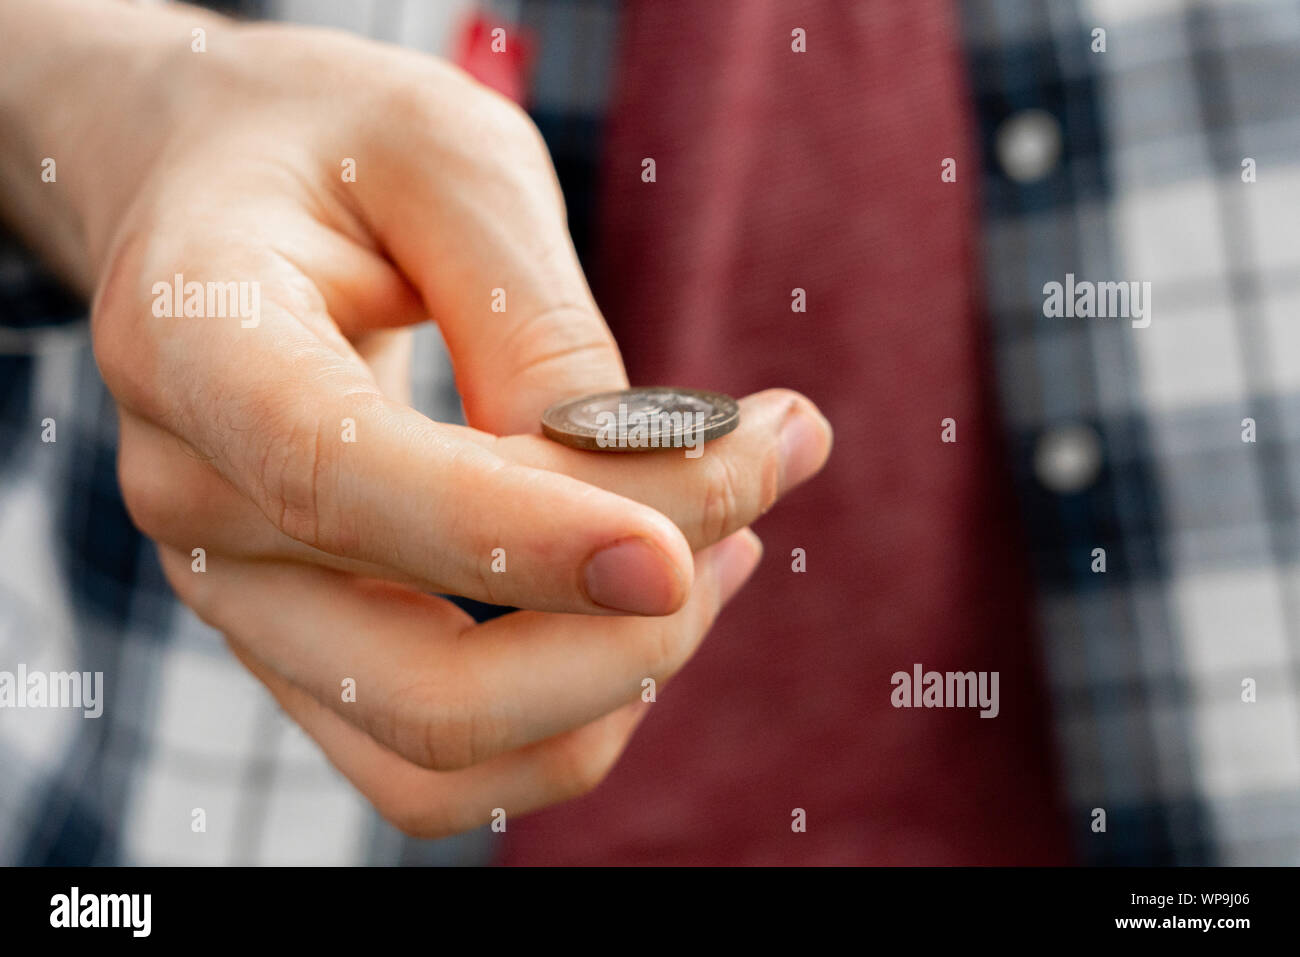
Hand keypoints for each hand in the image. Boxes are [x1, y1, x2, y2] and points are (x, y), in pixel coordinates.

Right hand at [3, 2, 831, 833]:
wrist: (225, 196)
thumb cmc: (339, 153)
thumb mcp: (452, 164)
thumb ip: (535, 329)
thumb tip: (633, 494)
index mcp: (195, 341)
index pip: (338, 481)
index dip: (519, 539)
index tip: (691, 550)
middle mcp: (194, 502)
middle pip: (422, 685)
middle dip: (633, 629)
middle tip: (766, 470)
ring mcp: (242, 595)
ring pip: (444, 754)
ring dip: (622, 675)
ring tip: (735, 534)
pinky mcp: (305, 642)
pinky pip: (442, 757)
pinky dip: (575, 705)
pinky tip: (660, 587)